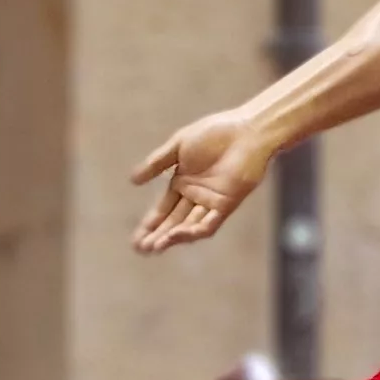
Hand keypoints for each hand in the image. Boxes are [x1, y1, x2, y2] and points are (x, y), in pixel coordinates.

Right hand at [129, 105, 279, 254]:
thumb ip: (157, 163)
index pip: (164, 209)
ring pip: (189, 227)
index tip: (137, 239)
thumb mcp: (178, 146)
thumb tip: (132, 180)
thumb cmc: (215, 133)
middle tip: (141, 248)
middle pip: (173, 222)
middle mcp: (196, 196)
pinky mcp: (227, 204)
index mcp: (182, 182)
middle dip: (157, 236)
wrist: (246, 131)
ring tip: (155, 246)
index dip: (151, 224)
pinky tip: (176, 235)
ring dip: (172, 237)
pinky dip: (193, 232)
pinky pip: (209, 224)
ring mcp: (211, 201)